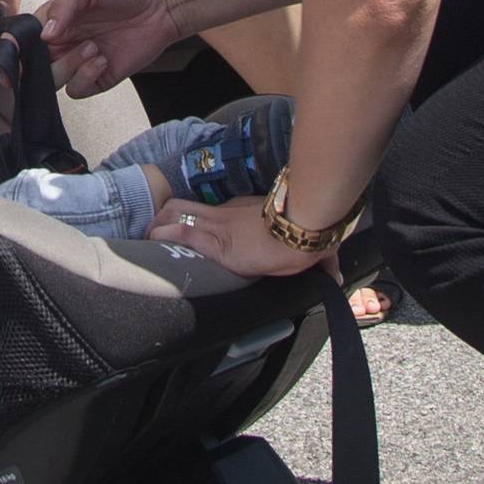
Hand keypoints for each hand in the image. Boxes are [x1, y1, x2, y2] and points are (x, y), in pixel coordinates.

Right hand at [39, 0, 181, 95]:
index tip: (29, 41)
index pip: (26, 36)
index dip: (23, 41)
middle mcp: (64, 41)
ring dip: (68, 67)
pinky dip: (84, 77)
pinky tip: (102, 59)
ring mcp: (80, 61)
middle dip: (40, 60)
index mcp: (56, 18)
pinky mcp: (98, 77)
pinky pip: (77, 89)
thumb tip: (45, 35)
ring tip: (92, 47)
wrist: (162, 4)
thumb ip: (64, 6)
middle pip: (35, 62)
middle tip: (59, 48)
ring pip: (53, 79)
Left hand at [149, 192, 329, 279]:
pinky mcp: (217, 243)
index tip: (182, 225)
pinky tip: (152, 240)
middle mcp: (225, 215)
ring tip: (145, 236)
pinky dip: (164, 236)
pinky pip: (182, 234)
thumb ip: (323, 261)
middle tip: (150, 229)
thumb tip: (338, 277)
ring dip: (158, 226)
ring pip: (176, 216)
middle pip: (183, 207)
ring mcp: (219, 226)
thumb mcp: (313, 248)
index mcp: (243, 214)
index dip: (192, 217)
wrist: (306, 228)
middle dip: (163, 217)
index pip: (210, 211)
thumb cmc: (310, 235)